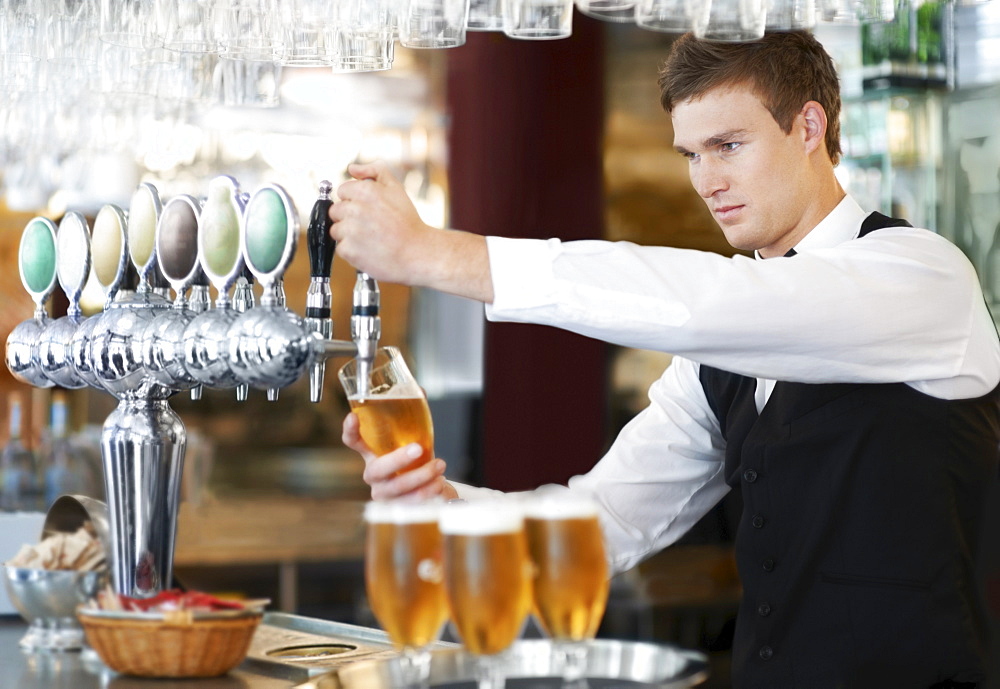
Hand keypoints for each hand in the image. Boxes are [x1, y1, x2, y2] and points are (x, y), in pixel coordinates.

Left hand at [329, 160, 493, 301]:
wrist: (418, 253)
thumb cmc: (408, 223)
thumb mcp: (396, 188)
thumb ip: (374, 171)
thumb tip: (352, 168)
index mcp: (364, 191)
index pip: (342, 191)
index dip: (354, 201)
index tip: (367, 210)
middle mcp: (354, 209)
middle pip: (336, 211)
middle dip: (348, 218)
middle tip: (369, 226)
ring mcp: (350, 230)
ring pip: (336, 230)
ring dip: (348, 235)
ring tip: (370, 238)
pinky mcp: (348, 250)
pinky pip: (341, 248)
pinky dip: (352, 251)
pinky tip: (368, 249)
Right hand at [343, 412, 458, 500]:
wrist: (427, 486)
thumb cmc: (415, 459)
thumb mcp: (413, 436)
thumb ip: (413, 415)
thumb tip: (419, 391)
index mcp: (371, 453)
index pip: (353, 441)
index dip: (350, 430)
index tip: (353, 416)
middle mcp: (373, 474)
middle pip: (377, 469)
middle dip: (397, 459)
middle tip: (418, 449)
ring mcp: (383, 493)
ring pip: (397, 487)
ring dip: (421, 476)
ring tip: (440, 465)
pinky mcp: (397, 507)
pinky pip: (409, 503)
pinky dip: (426, 492)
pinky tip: (438, 483)